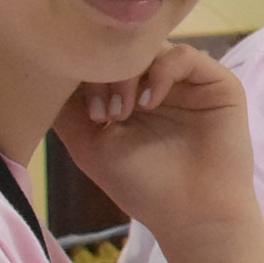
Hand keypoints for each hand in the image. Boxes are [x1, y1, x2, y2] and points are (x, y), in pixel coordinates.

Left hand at [52, 45, 256, 248]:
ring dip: (129, 74)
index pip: (103, 57)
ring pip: (151, 46)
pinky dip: (161, 72)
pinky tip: (150, 103)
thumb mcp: (89, 146)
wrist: (192, 216)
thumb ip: (66, 110)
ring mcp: (188, 81)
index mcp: (130, 93)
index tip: (89, 114)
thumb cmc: (142, 187)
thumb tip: (45, 72)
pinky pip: (185, 55)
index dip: (87, 72)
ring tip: (124, 113)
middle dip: (105, 73)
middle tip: (105, 114)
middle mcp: (158, 81)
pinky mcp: (218, 84)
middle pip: (124, 47)